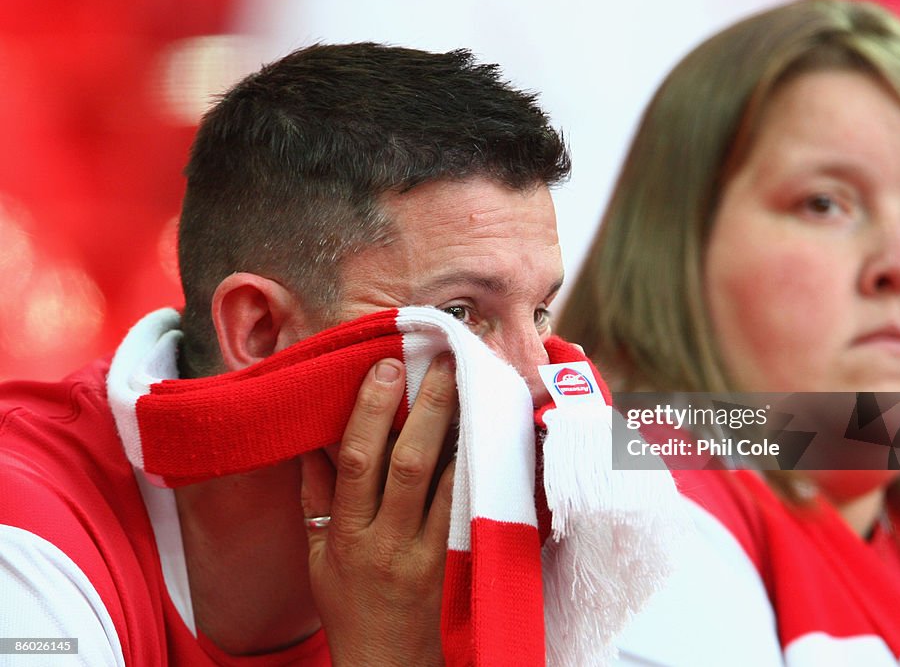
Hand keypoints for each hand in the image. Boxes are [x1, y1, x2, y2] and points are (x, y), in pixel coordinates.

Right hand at [299, 355, 456, 665]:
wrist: (387, 663)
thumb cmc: (348, 606)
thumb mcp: (318, 555)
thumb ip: (316, 496)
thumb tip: (312, 441)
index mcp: (348, 534)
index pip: (357, 462)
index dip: (370, 411)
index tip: (386, 367)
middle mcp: (388, 540)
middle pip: (410, 463)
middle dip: (428, 407)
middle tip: (444, 361)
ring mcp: (429, 553)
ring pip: (450, 481)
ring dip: (463, 430)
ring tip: (475, 384)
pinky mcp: (458, 561)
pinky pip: (470, 506)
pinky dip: (478, 467)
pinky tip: (489, 434)